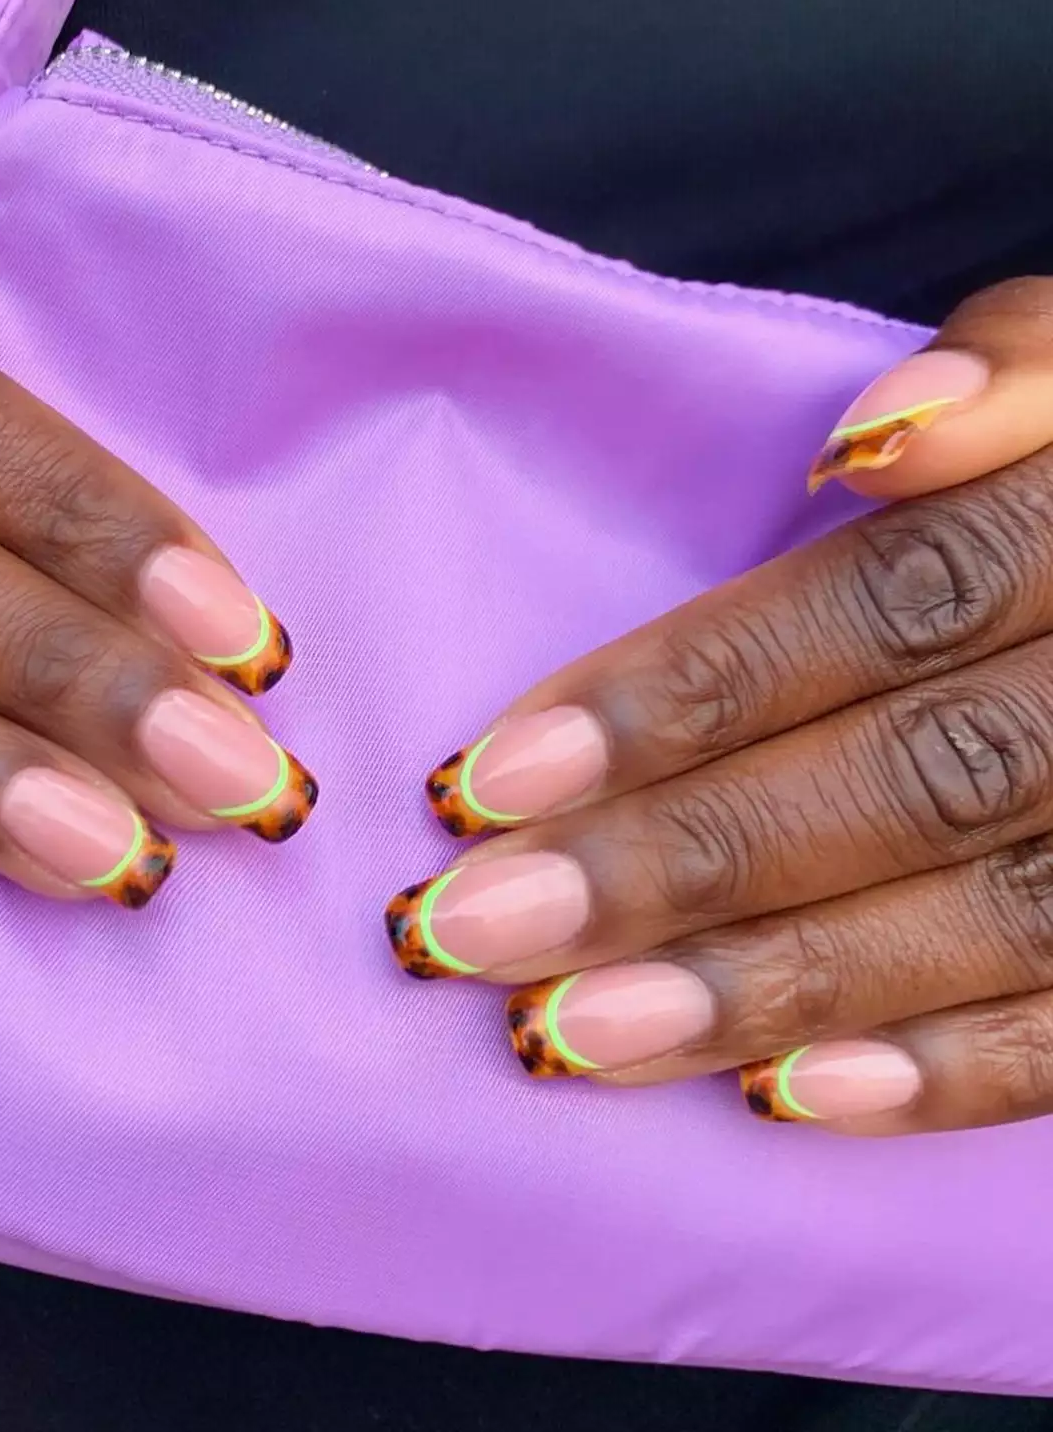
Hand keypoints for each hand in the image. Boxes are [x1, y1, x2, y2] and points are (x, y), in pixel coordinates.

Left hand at [388, 277, 1052, 1135]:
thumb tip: (874, 437)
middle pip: (908, 780)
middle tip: (472, 930)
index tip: (491, 778)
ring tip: (569, 1036)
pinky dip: (947, 1076)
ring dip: (764, 987)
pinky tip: (776, 1099)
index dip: (688, 692)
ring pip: (990, 920)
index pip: (881, 610)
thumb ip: (1010, 371)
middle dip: (676, 864)